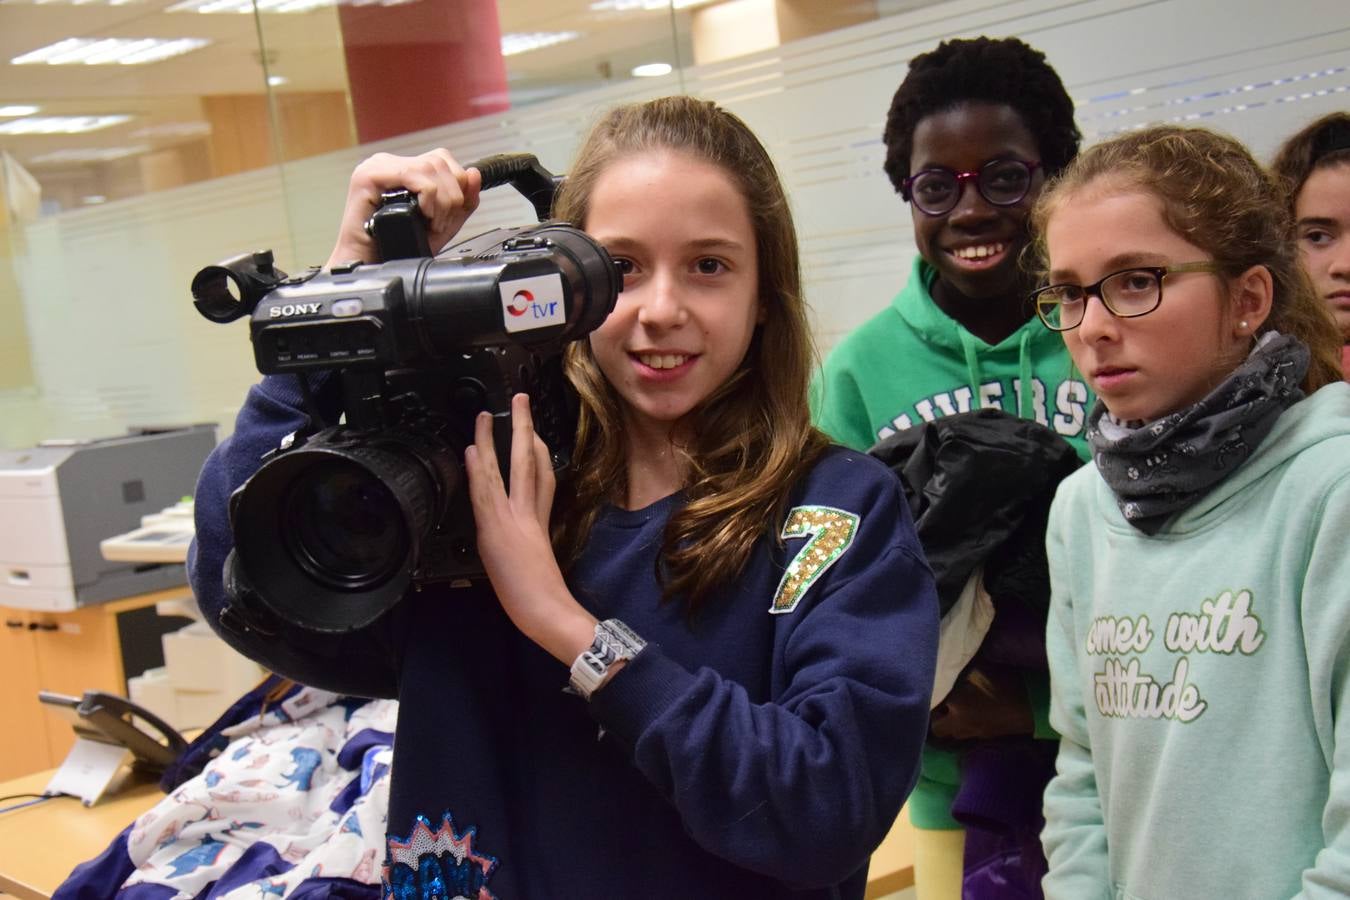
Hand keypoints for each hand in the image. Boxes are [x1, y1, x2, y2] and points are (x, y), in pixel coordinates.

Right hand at [326, 148, 481, 268]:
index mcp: (404, 169)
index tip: (451, 214)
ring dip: (440, 201)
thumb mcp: (442, 224)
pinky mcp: (367, 176)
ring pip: (429, 167)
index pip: (443, 159)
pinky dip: (427, 198)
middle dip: (452, 197)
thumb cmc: (397, 249)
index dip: (458, 185)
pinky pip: (412, 175)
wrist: (370, 267)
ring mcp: (377, 168)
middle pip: (440, 161)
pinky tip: (422, 216)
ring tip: (431, 223)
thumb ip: (463, 201)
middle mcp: (390, 164)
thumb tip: (474, 174)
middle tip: (440, 223)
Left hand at [463, 393, 595, 664]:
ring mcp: (512, 520)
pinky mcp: (496, 531)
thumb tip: (525, 544)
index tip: (532, 434)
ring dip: (495, 439)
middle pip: (529, 463)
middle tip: (519, 400)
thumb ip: (531, 549)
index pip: (543, 480)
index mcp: (540, 525)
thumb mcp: (540, 568)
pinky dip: (478, 470)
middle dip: (525, 429)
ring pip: (506, 469)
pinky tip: (471, 450)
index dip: (538, 453)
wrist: (547, 612)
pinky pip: (486, 493)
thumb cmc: (547, 602)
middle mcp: (529, 515)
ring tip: (486, 414)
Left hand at [930, 665, 1034, 740]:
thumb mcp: (979, 668)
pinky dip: (965, 726)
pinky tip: (972, 714)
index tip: (931, 688)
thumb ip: (958, 670)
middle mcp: (960, 722)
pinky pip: (967, 734)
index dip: (931, 696)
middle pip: (938, 728)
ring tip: (956, 708)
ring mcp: (974, 733)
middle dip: (937, 716)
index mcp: (955, 703)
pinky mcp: (988, 737)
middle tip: (943, 701)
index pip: (931, 704)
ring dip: (951, 722)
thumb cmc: (1006, 681)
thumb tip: (944, 666)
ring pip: (953, 733)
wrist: (1033, 703)